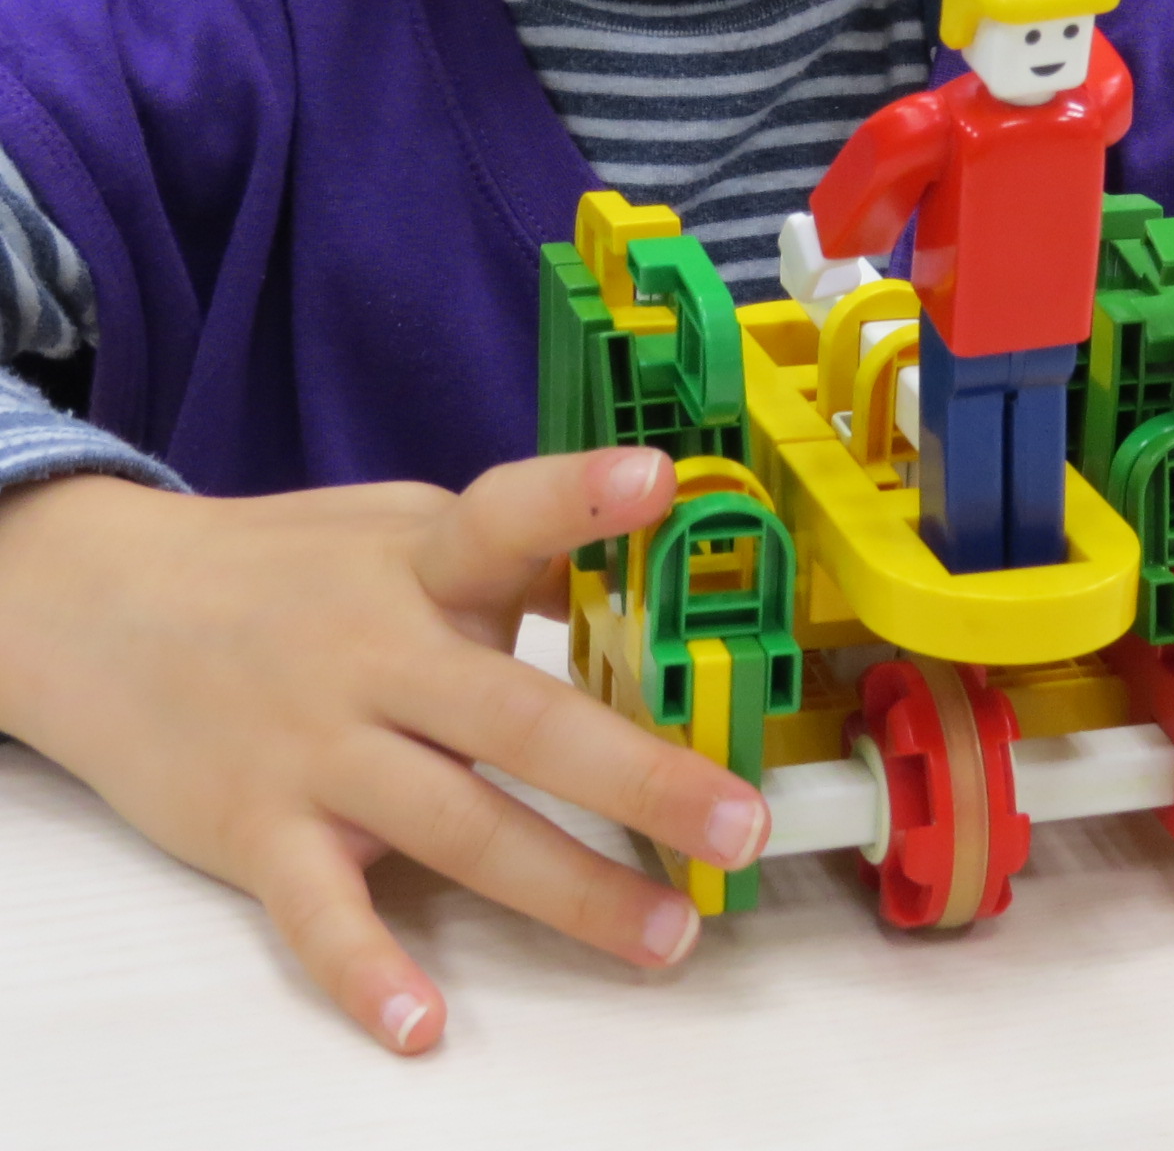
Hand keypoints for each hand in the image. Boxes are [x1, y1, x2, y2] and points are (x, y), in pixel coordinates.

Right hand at [0, 450, 767, 1055]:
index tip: (659, 481)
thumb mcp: (402, 531)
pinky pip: (317, 913)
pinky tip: (422, 1023)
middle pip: (519, 717)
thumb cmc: (292, 571)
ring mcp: (317, 748)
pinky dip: (367, 971)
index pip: (506, 517)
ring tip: (666, 933)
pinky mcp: (257, 830)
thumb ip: (514, 556)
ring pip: (456, 825)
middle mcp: (376, 654)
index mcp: (423, 562)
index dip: (580, 499)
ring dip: (568, 888)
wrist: (103, 608)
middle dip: (640, 776)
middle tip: (740, 824)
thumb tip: (651, 565)